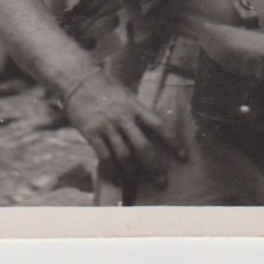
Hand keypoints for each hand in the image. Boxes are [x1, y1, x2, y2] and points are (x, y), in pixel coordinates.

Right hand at [63, 69, 186, 189]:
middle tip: (161, 182)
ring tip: (137, 183)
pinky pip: (104, 156)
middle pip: (143, 145)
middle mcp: (123, 117)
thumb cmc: (106, 88)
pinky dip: (112, 169)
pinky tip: (117, 178)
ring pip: (124, 154)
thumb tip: (153, 128)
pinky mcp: (92, 132)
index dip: (173, 142)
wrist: (79, 80)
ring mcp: (107, 125)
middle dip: (153, 166)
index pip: (159, 125)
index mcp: (135, 106)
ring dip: (132, 172)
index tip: (183, 156)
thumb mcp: (127, 96)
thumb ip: (138, 112)